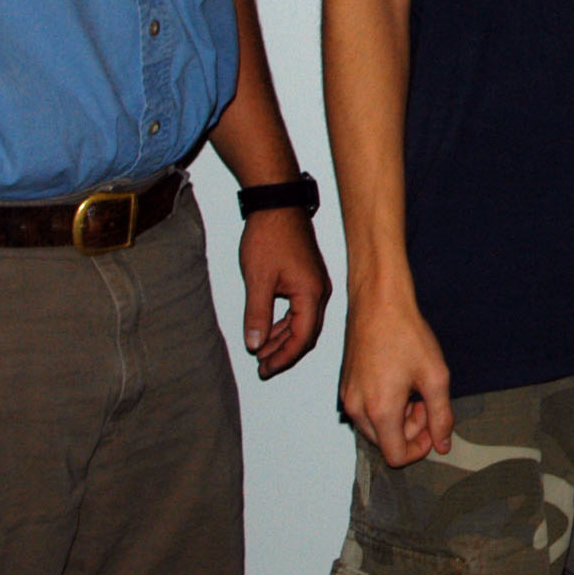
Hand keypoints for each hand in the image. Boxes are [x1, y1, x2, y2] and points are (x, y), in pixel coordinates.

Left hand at [238, 206, 332, 378]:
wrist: (277, 206)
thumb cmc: (270, 236)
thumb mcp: (258, 280)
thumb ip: (257, 315)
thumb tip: (255, 344)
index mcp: (310, 294)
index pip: (302, 337)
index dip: (284, 357)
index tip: (266, 368)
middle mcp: (319, 291)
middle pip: (306, 333)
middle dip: (284, 352)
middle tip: (263, 366)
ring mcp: (315, 285)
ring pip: (303, 322)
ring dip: (283, 338)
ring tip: (262, 352)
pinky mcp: (307, 278)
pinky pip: (300, 310)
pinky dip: (285, 323)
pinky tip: (269, 329)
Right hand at [338, 291, 452, 468]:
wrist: (378, 302)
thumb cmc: (406, 334)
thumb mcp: (435, 376)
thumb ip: (441, 416)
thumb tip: (442, 445)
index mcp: (379, 410)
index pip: (396, 456)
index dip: (420, 448)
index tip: (433, 427)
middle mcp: (357, 409)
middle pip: (386, 443)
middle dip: (411, 431)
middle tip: (426, 402)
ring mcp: (348, 397)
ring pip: (375, 428)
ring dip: (398, 419)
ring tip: (414, 389)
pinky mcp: (346, 386)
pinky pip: (366, 411)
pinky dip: (384, 406)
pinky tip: (399, 381)